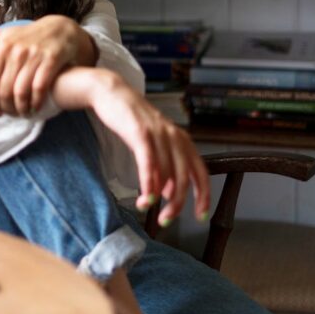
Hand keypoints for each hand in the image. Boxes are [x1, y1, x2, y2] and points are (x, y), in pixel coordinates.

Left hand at [0, 15, 96, 115]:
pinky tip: (35, 107)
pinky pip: (39, 87)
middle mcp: (16, 49)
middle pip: (5, 90)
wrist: (59, 29)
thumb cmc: (27, 37)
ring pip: (21, 91)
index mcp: (1, 45)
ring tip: (22, 113)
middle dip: (6, 107)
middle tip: (10, 114)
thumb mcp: (2, 36)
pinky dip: (36, 101)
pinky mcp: (51, 59)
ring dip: (21, 108)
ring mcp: (34, 54)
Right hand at [87, 71, 209, 224]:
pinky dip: (148, 184)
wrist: (111, 93)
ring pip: (167, 173)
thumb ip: (164, 165)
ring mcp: (159, 135)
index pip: (201, 173)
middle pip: (185, 178)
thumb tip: (168, 192)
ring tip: (150, 211)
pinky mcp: (141, 133)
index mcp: (183, 141)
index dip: (203, 196)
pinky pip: (149, 164)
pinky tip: (145, 198)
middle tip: (167, 220)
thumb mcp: (153, 143)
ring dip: (159, 198)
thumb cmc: (131, 121)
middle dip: (177, 203)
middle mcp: (176, 137)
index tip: (200, 216)